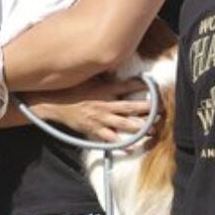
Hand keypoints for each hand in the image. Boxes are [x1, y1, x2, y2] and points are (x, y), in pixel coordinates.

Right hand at [30, 75, 160, 143]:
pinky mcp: (94, 130)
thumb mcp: (88, 78)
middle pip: (130, 107)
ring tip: (152, 130)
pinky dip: (122, 145)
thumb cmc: (72, 90)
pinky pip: (110, 140)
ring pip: (124, 125)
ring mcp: (100, 119)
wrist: (54, 104)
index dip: (141, 86)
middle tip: (161, 111)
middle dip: (147, 110)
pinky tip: (132, 148)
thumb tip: (115, 66)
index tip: (153, 87)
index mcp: (103, 90)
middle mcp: (104, 105)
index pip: (126, 87)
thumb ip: (103, 76)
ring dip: (140, 128)